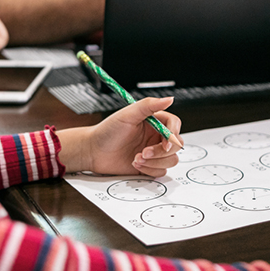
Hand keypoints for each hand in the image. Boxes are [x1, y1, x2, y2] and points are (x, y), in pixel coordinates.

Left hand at [57, 97, 182, 176]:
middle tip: (144, 152)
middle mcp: (156, 137)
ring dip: (155, 162)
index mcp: (154, 122)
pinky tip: (135, 163)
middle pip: (176, 145)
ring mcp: (153, 152)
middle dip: (161, 152)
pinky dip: (149, 170)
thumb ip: (149, 105)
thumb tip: (170, 99)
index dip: (173, 134)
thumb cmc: (107, 131)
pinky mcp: (149, 166)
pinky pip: (161, 171)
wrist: (93, 151)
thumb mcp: (128, 115)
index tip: (165, 142)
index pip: (174, 126)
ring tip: (137, 158)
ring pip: (171, 160)